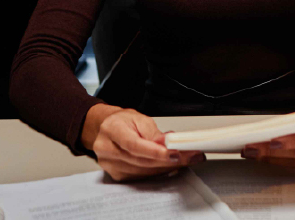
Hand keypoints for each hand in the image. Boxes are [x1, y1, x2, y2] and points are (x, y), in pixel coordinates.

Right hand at [83, 105, 204, 181]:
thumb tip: (169, 143)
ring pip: (144, 171)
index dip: (156, 152)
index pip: (134, 145)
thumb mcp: (138, 118)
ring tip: (185, 160)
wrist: (104, 128)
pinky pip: (141, 177)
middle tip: (191, 156)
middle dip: (169, 160)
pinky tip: (169, 166)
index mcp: (112, 130)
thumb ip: (153, 132)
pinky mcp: (117, 175)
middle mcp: (108, 150)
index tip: (175, 153)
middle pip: (142, 161)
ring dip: (166, 167)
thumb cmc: (121, 121)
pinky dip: (157, 172)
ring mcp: (111, 165)